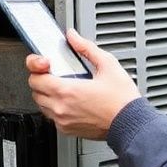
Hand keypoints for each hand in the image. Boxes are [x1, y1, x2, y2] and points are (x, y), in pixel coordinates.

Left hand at [26, 29, 141, 139]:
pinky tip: (71, 101)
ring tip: (65, 87)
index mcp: (67, 91)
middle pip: (35, 91)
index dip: (38, 68)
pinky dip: (56, 108)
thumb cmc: (122, 99)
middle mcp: (61, 108)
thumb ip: (86, 48)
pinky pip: (52, 117)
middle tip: (56, 74)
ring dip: (47, 94)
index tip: (47, 64)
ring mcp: (63, 121)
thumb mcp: (108, 64)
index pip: (35, 78)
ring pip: (41, 104)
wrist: (131, 124)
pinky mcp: (68, 130)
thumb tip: (73, 36)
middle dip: (43, 80)